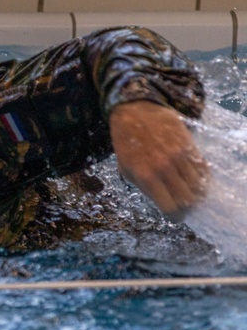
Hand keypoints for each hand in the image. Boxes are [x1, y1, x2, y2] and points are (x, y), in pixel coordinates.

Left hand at [109, 101, 208, 221]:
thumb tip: (163, 202)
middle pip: (189, 200)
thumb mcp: (126, 169)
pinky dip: (203, 179)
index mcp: (146, 177)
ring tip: (190, 193)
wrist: (135, 112)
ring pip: (199, 186)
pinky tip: (196, 180)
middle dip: (188, 208)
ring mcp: (179, 156)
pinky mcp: (189, 146)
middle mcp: (164, 168)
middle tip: (184, 206)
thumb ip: (144, 187)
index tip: (175, 217)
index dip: (175, 217)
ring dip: (197, 194)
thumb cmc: (127, 143)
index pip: (170, 208)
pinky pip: (203, 169)